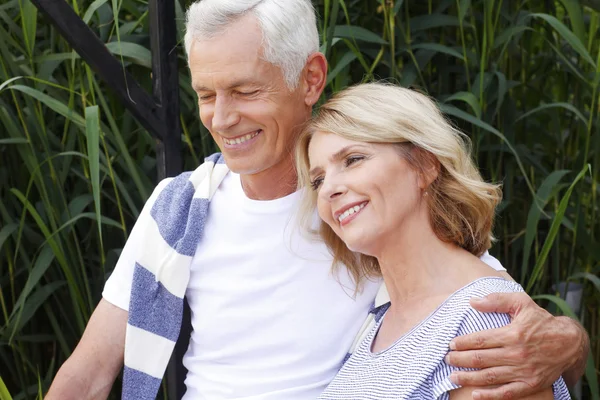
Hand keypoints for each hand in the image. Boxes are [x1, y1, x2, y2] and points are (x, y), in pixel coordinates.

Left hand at [444, 291, 585, 398]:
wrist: (569, 343)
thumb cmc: (541, 320)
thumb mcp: (521, 303)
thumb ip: (497, 300)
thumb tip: (473, 301)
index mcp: (512, 334)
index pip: (480, 340)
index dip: (462, 343)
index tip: (450, 344)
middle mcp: (516, 354)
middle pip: (480, 359)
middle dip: (460, 360)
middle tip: (447, 359)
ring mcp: (523, 371)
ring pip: (489, 376)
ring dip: (468, 378)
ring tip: (453, 377)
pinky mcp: (530, 384)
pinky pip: (507, 392)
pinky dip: (490, 395)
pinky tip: (475, 394)